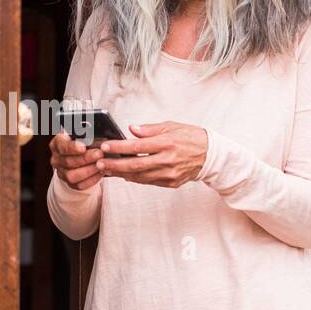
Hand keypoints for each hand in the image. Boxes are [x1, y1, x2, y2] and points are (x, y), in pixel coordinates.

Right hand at [50, 129, 103, 189]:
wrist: (78, 156)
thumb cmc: (81, 142)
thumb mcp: (80, 134)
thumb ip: (84, 132)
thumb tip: (95, 132)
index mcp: (57, 144)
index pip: (62, 145)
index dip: (72, 147)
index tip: (83, 147)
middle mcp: (56, 159)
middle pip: (68, 161)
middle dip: (86, 158)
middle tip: (99, 154)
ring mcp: (61, 172)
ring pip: (72, 175)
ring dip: (89, 170)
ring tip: (101, 164)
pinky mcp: (69, 183)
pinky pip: (79, 185)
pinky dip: (91, 179)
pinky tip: (100, 172)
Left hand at [94, 121, 208, 187]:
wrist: (210, 155)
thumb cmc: (191, 137)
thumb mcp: (171, 126)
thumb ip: (149, 130)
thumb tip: (132, 130)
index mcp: (166, 143)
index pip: (137, 146)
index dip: (119, 148)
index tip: (106, 147)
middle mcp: (167, 160)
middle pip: (135, 165)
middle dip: (115, 164)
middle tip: (100, 163)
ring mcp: (169, 173)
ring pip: (140, 176)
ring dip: (121, 174)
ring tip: (107, 170)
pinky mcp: (170, 182)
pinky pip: (148, 181)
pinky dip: (135, 178)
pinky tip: (124, 175)